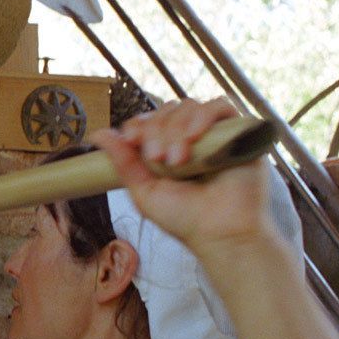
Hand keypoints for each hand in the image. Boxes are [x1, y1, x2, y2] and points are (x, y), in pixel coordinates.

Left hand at [89, 98, 278, 258]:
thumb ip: (124, 162)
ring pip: (190, 106)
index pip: (149, 120)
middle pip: (168, 111)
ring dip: (177, 128)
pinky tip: (195, 138)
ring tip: (177, 160)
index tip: (132, 141)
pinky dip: (203, 116)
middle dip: (157, 131)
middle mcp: (191, 138)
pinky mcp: (240, 132)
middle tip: (159, 159)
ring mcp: (215, 133)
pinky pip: (221, 105)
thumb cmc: (185, 218)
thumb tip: (98, 134)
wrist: (220, 233)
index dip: (139, 125)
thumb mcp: (144, 191)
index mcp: (167, 149)